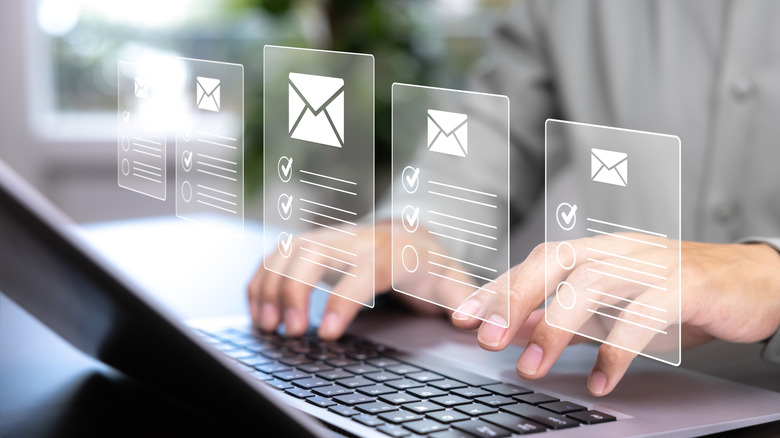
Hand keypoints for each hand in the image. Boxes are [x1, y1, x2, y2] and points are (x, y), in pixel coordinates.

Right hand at [248, 221, 461, 338]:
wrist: (414, 238)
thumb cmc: (431, 267)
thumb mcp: (454, 284)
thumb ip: (464, 301)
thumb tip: (469, 320)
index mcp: (395, 250)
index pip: (364, 270)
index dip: (343, 299)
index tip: (326, 333)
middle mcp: (358, 239)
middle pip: (315, 252)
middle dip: (295, 290)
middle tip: (291, 333)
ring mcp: (332, 237)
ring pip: (290, 249)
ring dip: (272, 285)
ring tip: (267, 326)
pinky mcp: (313, 243)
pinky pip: (279, 253)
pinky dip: (263, 278)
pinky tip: (258, 307)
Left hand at [451, 235, 779, 395]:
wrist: (754, 283)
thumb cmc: (679, 293)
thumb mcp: (617, 306)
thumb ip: (571, 317)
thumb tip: (522, 331)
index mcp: (598, 251)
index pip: (536, 261)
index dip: (498, 287)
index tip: (464, 316)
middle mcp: (619, 250)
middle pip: (554, 260)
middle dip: (514, 298)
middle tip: (485, 337)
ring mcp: (652, 263)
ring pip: (592, 283)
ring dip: (556, 327)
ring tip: (532, 366)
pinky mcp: (685, 284)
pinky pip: (644, 314)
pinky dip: (617, 349)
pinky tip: (600, 379)